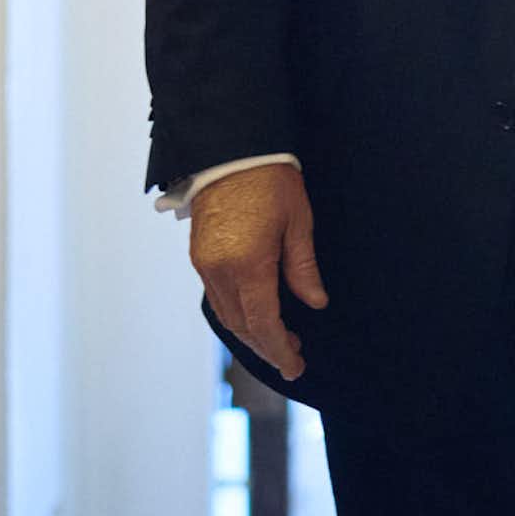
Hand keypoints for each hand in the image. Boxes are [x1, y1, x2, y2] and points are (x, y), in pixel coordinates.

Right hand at [190, 167, 326, 381]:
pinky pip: (216, 297)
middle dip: (267, 347)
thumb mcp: (298, 222)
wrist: (230, 149)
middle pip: (242, 326)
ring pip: (226, 315)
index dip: (280, 350)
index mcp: (248, 264)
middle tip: (293, 357)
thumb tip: (315, 302)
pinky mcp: (200, 256)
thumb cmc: (271, 180)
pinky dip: (236, 314)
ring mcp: (205, 264)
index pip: (263, 323)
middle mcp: (220, 270)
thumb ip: (303, 268)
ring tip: (280, 339)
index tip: (296, 366)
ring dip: (251, 332)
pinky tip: (256, 314)